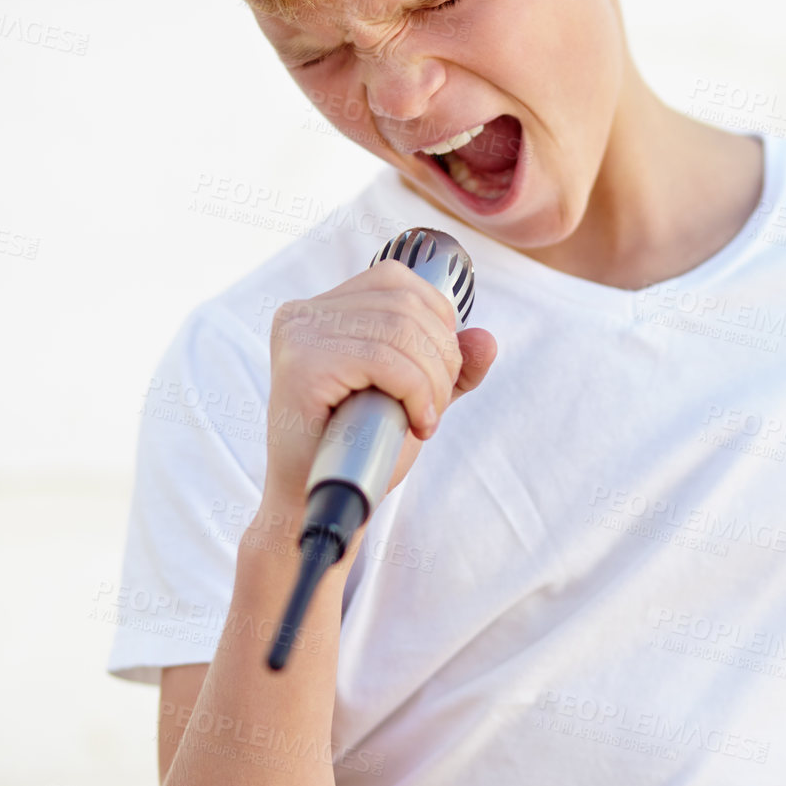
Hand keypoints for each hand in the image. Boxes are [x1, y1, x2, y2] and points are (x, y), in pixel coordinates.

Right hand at [262, 257, 496, 517]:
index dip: (438, 322)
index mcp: (322, 310)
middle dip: (442, 357)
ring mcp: (299, 336)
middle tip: (435, 406)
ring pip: (399, 330)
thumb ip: (448, 369)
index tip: (440, 373)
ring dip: (432, 380)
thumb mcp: (414, 399)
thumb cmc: (358, 451)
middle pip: (404, 304)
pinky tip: (417, 421)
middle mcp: (303, 315)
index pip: (396, 280)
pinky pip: (384, 360)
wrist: (316, 505)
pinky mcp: (302, 366)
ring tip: (425, 418)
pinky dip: (416, 392)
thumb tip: (486, 339)